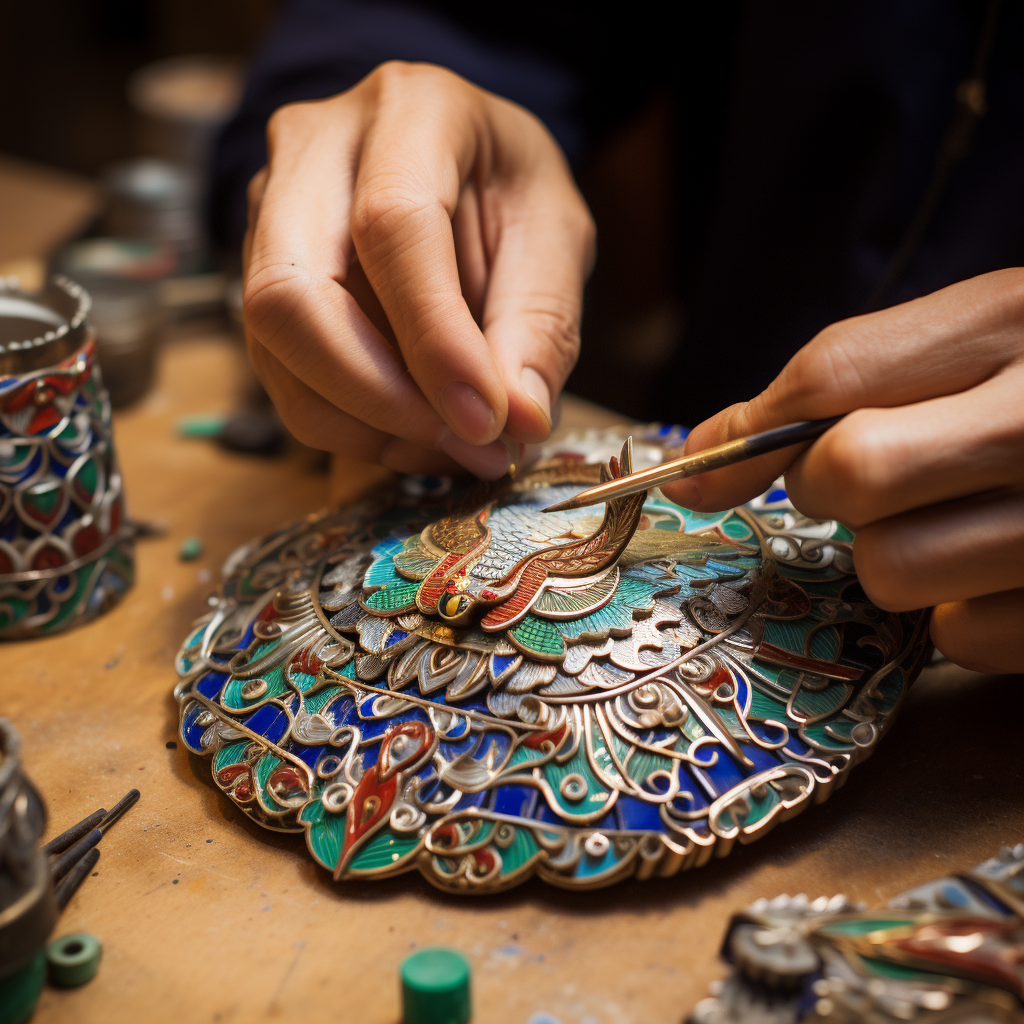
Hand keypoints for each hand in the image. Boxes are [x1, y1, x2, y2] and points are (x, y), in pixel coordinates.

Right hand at [242, 61, 594, 477]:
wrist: (459, 166)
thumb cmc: (508, 189)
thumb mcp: (555, 237)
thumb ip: (539, 325)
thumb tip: (516, 423)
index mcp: (410, 111)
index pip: (392, 225)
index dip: (435, 339)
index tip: (484, 419)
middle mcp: (315, 151)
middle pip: (291, 292)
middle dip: (377, 395)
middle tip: (464, 445)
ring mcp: (269, 215)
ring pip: (275, 346)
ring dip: (365, 424)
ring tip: (455, 448)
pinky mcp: (259, 279)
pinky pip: (282, 376)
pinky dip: (351, 426)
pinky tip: (416, 434)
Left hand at [661, 269, 1023, 673]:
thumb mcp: (980, 336)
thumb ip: (843, 380)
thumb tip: (701, 455)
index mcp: (1019, 320)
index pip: (838, 376)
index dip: (754, 434)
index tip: (707, 475)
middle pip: (853, 473)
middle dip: (835, 487)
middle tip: (876, 478)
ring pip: (891, 569)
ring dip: (897, 557)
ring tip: (959, 521)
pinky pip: (963, 638)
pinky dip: (965, 613)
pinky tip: (1009, 572)